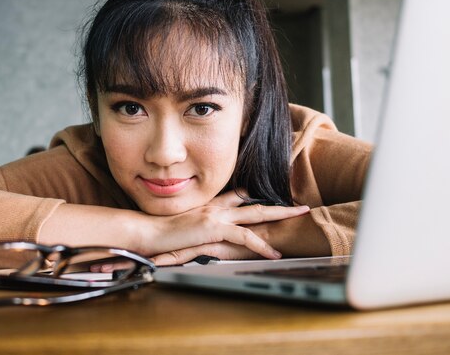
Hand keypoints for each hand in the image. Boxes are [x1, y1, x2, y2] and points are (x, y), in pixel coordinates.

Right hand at [141, 190, 309, 264]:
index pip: (238, 196)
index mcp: (210, 205)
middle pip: (254, 202)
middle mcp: (216, 206)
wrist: (150, 232)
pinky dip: (261, 245)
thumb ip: (200, 225)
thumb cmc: (163, 231)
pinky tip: (273, 253)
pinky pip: (244, 236)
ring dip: (280, 215)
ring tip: (299, 216)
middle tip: (299, 206)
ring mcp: (217, 215)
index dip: (256, 198)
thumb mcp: (186, 226)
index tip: (272, 201)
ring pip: (256, 213)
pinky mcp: (215, 228)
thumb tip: (209, 233)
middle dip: (279, 205)